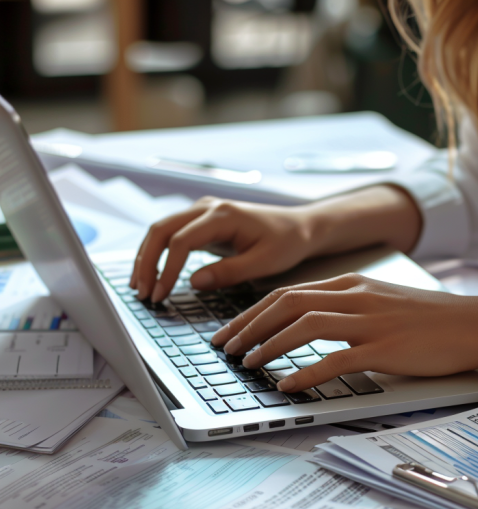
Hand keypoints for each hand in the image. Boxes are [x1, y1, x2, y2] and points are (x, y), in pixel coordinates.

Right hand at [130, 197, 314, 301]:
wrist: (300, 227)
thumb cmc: (287, 243)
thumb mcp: (263, 263)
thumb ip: (229, 272)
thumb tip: (193, 283)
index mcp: (223, 215)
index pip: (181, 241)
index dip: (166, 270)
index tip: (160, 295)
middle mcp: (207, 208)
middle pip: (161, 230)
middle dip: (146, 262)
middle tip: (142, 294)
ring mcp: (202, 212)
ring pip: (161, 230)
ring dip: (147, 257)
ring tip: (140, 288)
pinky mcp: (202, 222)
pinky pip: (172, 234)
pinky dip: (158, 254)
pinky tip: (153, 275)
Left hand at [210, 274, 477, 392]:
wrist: (475, 323)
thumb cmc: (430, 318)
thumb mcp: (382, 301)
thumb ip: (347, 308)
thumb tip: (310, 324)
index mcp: (352, 284)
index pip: (288, 293)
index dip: (253, 313)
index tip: (233, 331)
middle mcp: (355, 298)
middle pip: (286, 304)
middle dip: (249, 326)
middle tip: (226, 348)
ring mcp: (370, 322)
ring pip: (305, 327)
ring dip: (269, 346)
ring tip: (248, 364)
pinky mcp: (385, 349)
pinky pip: (336, 360)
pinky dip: (307, 372)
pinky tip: (288, 384)